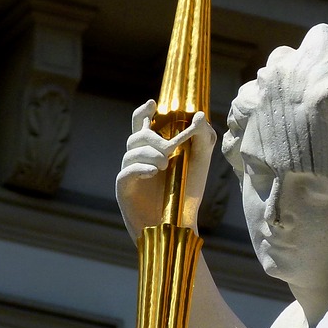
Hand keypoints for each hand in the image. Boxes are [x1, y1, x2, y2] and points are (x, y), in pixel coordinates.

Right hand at [116, 101, 217, 240]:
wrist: (179, 224)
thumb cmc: (186, 193)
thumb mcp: (200, 162)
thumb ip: (203, 138)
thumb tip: (200, 115)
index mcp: (153, 149)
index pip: (142, 124)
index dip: (144, 112)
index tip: (153, 104)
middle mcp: (138, 159)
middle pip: (137, 135)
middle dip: (153, 137)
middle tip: (171, 149)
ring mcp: (129, 173)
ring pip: (131, 152)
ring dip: (150, 154)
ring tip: (165, 165)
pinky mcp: (125, 189)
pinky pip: (126, 172)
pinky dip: (140, 168)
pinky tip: (154, 172)